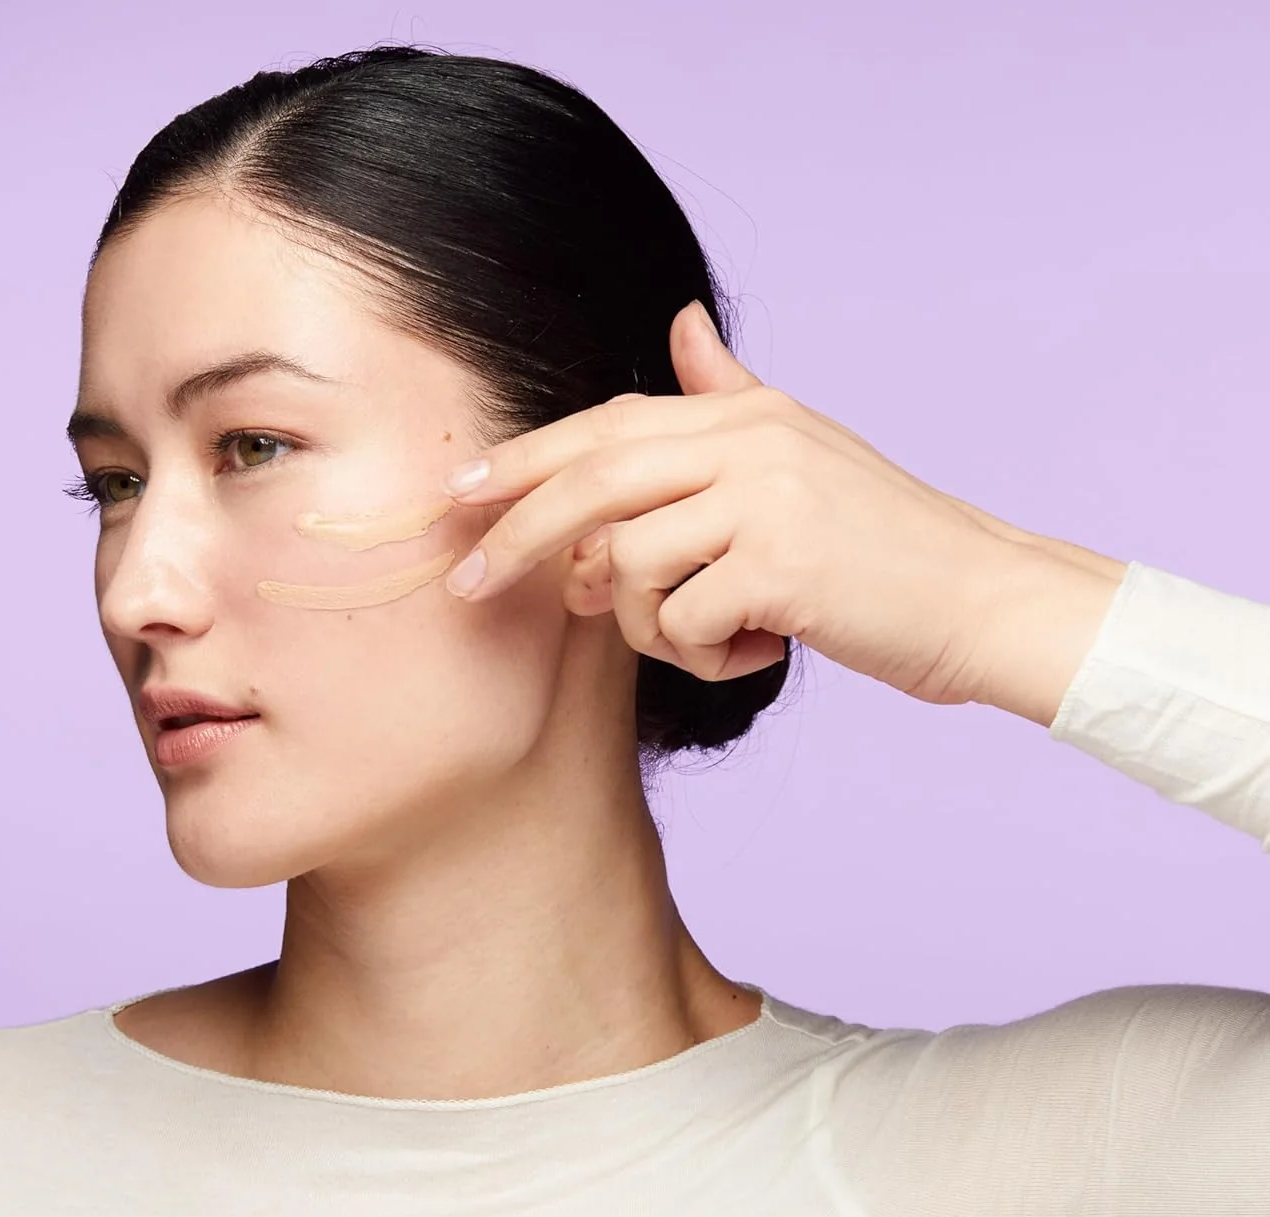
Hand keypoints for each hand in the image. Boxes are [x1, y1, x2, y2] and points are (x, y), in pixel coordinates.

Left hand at [442, 300, 1127, 718]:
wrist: (984, 602)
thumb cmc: (885, 548)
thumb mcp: (806, 455)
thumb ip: (732, 396)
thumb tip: (680, 330)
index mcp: (749, 416)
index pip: (609, 424)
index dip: (527, 458)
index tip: (461, 494)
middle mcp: (753, 442)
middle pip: (595, 480)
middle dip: (517, 535)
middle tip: (463, 585)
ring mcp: (769, 499)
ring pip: (632, 567)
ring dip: (648, 627)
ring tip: (710, 637)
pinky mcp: (784, 567)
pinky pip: (683, 624)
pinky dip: (702, 658)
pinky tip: (759, 651)